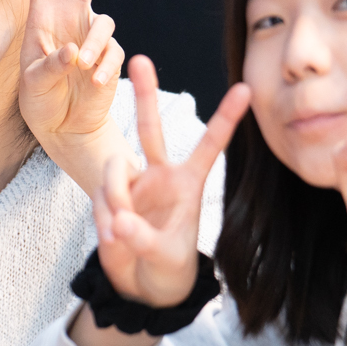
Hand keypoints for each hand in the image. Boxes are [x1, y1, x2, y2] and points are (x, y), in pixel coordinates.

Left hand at [18, 0, 128, 162]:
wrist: (65, 126)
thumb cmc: (40, 100)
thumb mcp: (33, 84)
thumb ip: (49, 66)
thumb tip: (74, 51)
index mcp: (44, 15)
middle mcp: (72, 17)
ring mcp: (94, 34)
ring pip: (105, 22)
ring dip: (94, 45)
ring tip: (82, 69)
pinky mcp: (111, 55)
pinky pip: (113, 53)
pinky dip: (103, 68)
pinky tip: (92, 84)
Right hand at [92, 59, 251, 306]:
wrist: (143, 285)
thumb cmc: (169, 267)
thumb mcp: (164, 256)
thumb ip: (142, 238)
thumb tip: (118, 222)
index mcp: (188, 183)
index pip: (209, 145)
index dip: (226, 118)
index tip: (246, 90)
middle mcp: (159, 176)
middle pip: (150, 128)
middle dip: (145, 94)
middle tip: (139, 60)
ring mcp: (132, 184)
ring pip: (114, 171)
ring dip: (114, 200)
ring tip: (121, 231)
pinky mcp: (109, 198)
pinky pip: (100, 196)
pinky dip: (104, 217)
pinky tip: (113, 235)